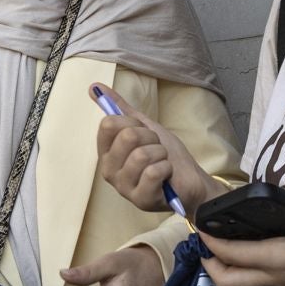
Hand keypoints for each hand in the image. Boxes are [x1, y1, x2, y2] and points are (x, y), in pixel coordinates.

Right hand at [92, 83, 211, 214]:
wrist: (190, 180)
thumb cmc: (165, 155)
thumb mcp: (144, 127)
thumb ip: (120, 108)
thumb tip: (94, 86)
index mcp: (106, 152)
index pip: (109, 124)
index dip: (132, 123)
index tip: (142, 132)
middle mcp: (109, 170)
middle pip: (127, 136)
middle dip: (151, 138)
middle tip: (156, 149)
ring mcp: (123, 187)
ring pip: (142, 155)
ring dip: (161, 154)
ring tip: (162, 163)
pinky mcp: (140, 199)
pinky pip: (153, 172)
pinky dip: (166, 169)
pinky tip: (166, 176)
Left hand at [199, 174, 284, 285]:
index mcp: (282, 260)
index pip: (233, 254)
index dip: (210, 241)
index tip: (198, 224)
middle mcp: (280, 279)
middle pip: (229, 282)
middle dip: (210, 264)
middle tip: (206, 243)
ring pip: (247, 285)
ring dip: (231, 268)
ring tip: (231, 242)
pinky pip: (266, 283)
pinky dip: (253, 269)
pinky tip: (265, 248)